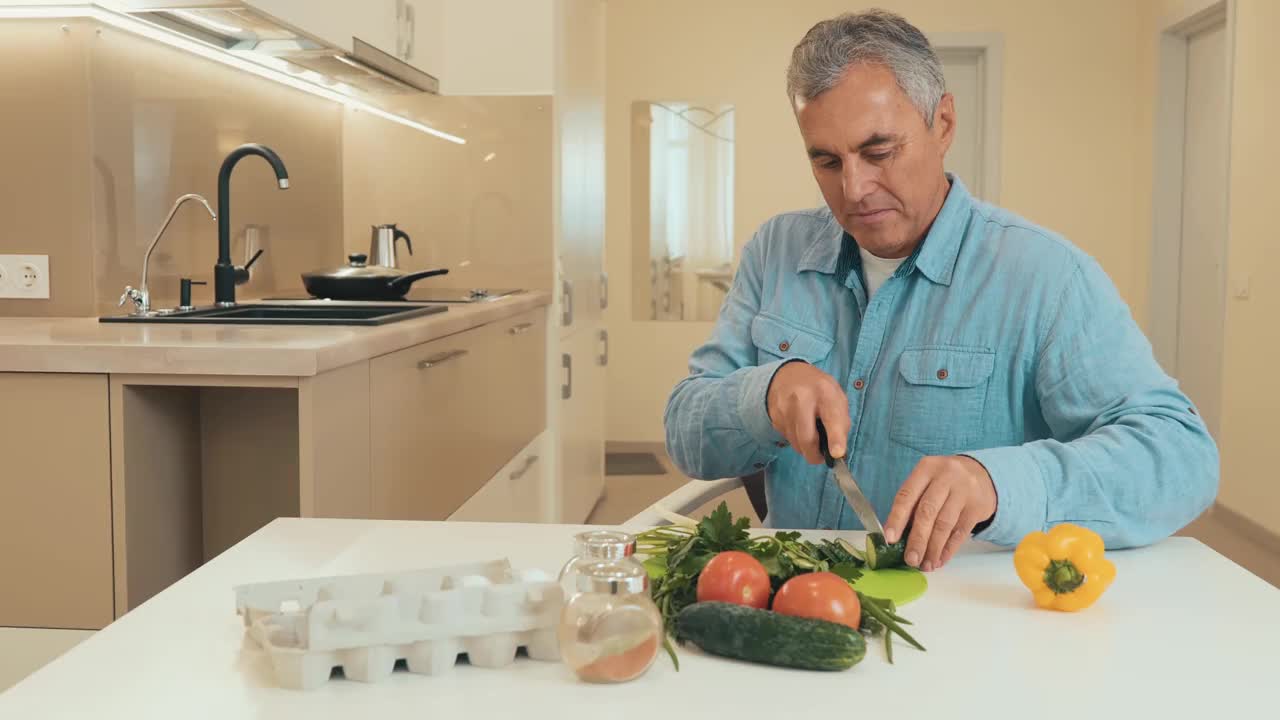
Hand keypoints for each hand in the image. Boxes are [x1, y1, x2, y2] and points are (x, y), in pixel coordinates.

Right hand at [766, 361, 850, 464]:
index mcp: (825, 392)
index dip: (835, 438)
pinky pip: (787, 438)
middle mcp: (802, 398)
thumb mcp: (838, 399)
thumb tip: (837, 452)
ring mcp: (784, 407)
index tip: (837, 454)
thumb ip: (841, 423)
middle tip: (821, 457)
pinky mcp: (774, 416)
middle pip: (807, 438)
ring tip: (811, 433)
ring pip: (796, 443)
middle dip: (815, 455)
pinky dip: (795, 439)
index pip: (832, 418)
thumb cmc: (819, 390)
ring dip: (805, 447)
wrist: (787, 375)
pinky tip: (799, 426)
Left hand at [883, 455, 996, 571]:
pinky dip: (948, 549)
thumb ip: (913, 503)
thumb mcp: (927, 481)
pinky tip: (940, 559)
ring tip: (925, 565)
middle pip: (927, 512)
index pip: (907, 495)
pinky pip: (961, 532)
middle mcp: (946, 477)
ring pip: (945, 524)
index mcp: (926, 468)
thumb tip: (897, 537)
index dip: (897, 518)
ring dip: (933, 549)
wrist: (982, 474)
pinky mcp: (978, 507)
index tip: (890, 539)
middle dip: (917, 539)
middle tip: (910, 559)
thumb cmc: (944, 481)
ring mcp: (964, 491)